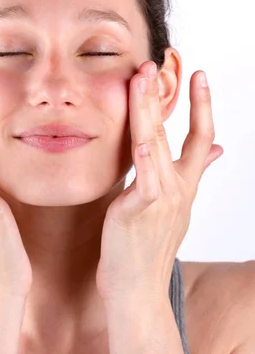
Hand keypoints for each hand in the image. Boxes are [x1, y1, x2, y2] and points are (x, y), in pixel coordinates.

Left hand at [96, 60, 223, 302]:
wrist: (136, 290)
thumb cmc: (147, 247)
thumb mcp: (176, 206)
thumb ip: (192, 173)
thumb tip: (217, 149)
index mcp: (184, 185)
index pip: (201, 137)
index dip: (203, 105)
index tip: (200, 75)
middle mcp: (177, 189)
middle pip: (173, 133)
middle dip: (162, 96)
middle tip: (154, 64)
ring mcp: (161, 200)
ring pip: (156, 147)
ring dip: (147, 111)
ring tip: (141, 81)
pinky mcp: (139, 213)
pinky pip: (145, 182)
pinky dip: (145, 159)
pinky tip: (142, 138)